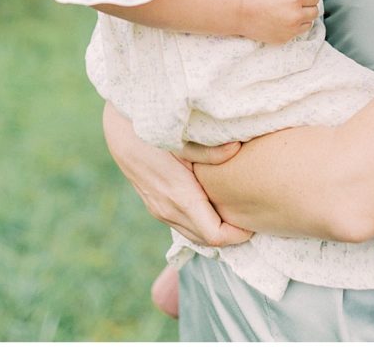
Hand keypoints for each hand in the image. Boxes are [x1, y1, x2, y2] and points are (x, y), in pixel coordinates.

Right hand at [102, 102, 251, 246]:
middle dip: (230, 235)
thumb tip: (236, 150)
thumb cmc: (153, 133)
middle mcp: (169, 210)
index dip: (238, 235)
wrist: (120, 133)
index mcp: (180, 197)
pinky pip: (182, 225)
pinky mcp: (155, 206)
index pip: (215, 235)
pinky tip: (212, 206)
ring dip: (214, 231)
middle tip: (251, 217)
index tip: (253, 221)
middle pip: (206, 240)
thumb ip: (209, 150)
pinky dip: (200, 223)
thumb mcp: (182, 139)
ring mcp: (159, 211)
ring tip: (235, 213)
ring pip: (193, 235)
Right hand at [238, 0, 319, 43]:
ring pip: (308, 23)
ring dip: (303, 17)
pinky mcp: (284, 39)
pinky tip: (282, 20)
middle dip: (307, 5)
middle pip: (314, 11)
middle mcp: (296, 15)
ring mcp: (291, 29)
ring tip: (289, 12)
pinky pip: (297, 33)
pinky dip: (293, 27)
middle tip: (295, 2)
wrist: (237, 11)